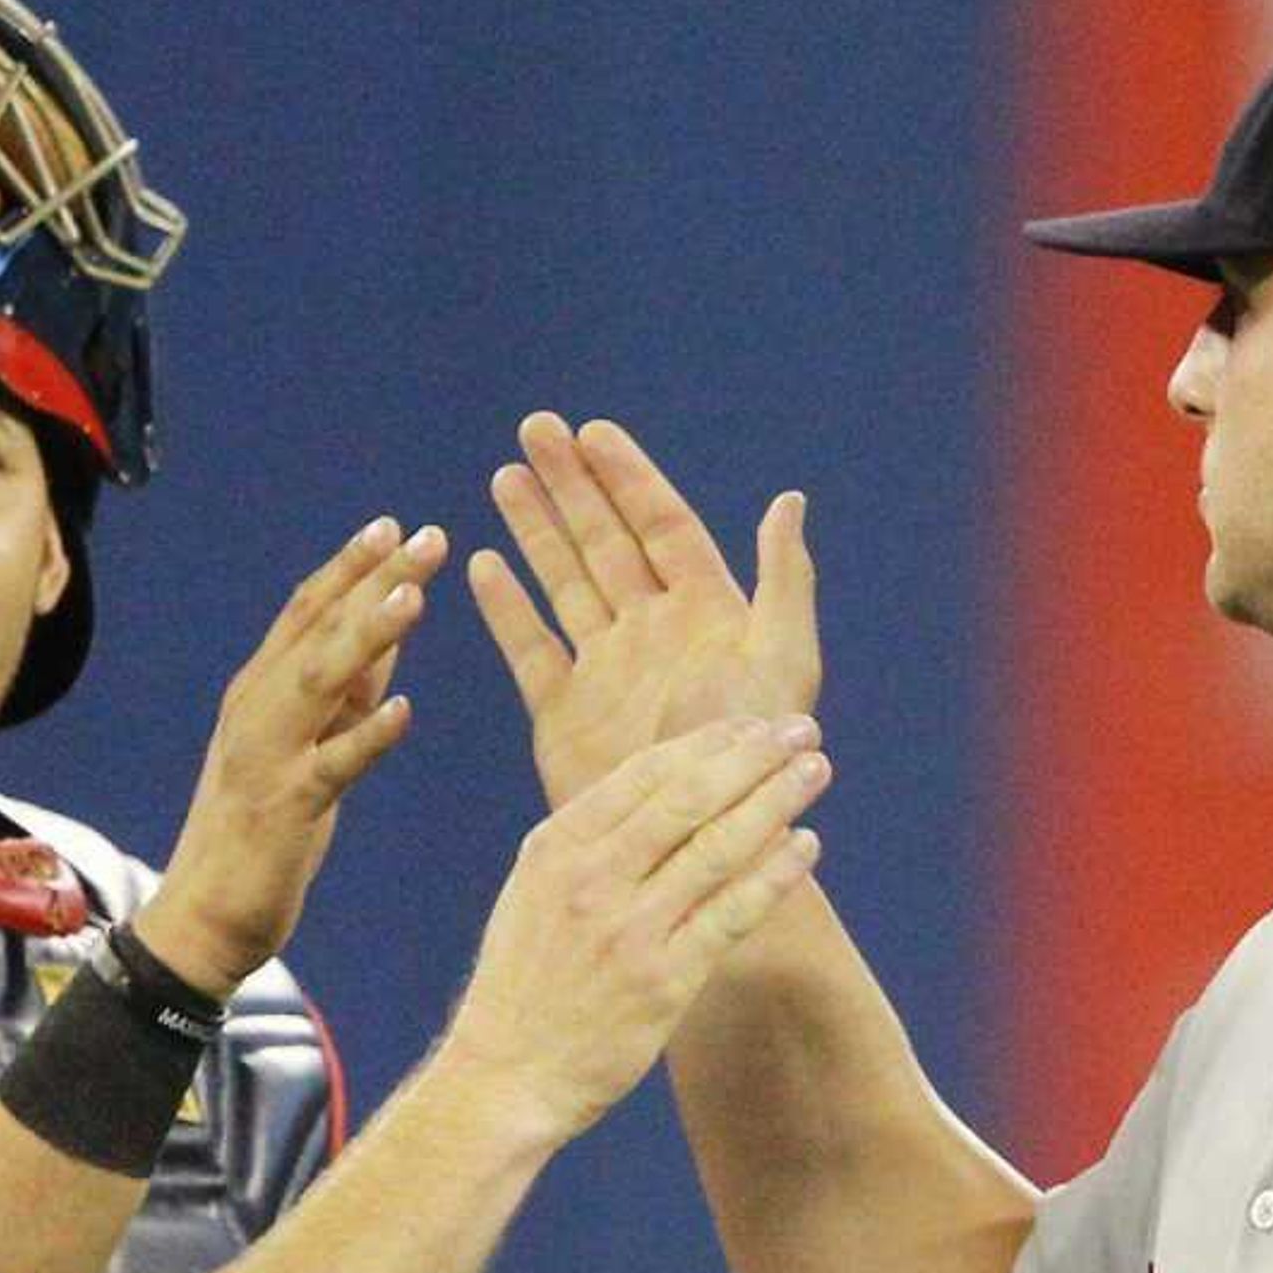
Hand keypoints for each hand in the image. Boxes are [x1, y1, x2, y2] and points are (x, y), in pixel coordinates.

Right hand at [137, 516, 447, 993]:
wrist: (201, 917)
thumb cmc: (257, 831)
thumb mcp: (303, 744)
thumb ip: (341, 690)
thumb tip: (385, 631)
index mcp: (259, 691)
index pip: (306, 611)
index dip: (350, 566)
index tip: (396, 525)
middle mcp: (256, 710)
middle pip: (316, 629)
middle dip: (370, 580)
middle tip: (424, 536)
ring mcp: (267, 757)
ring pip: (319, 682)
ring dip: (365, 636)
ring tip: (413, 597)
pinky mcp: (284, 808)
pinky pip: (331, 766)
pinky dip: (366, 735)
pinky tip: (404, 710)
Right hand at [432, 716, 827, 1145]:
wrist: (504, 1076)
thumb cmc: (524, 986)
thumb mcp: (534, 894)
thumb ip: (590, 845)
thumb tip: (662, 795)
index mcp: (556, 848)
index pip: (644, 774)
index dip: (706, 743)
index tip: (750, 725)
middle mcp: (591, 879)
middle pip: (688, 797)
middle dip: (752, 756)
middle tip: (799, 730)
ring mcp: (628, 930)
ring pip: (718, 847)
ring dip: (775, 801)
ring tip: (816, 771)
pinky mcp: (663, 982)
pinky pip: (732, 914)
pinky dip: (774, 874)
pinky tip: (806, 846)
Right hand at [467, 413, 817, 810]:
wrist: (699, 843)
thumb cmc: (753, 756)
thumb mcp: (783, 661)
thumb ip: (784, 581)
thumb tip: (789, 500)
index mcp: (705, 614)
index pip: (661, 524)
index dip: (627, 477)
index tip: (591, 431)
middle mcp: (651, 634)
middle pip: (604, 540)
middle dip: (570, 484)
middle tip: (533, 429)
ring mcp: (605, 672)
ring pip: (563, 582)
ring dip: (535, 530)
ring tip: (505, 477)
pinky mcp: (564, 716)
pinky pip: (531, 650)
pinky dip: (507, 610)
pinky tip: (483, 566)